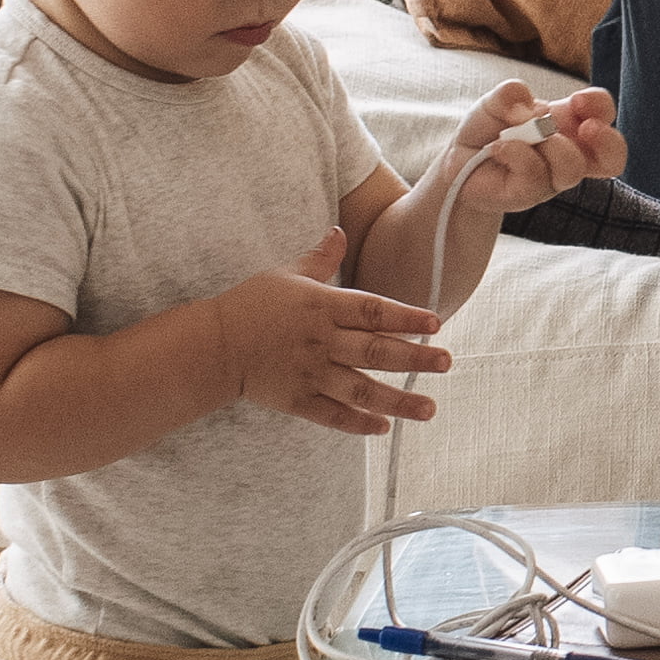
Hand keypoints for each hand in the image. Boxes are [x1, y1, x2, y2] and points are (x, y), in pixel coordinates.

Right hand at [216, 234, 450, 438]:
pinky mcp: (296, 401)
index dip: (405, 316)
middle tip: (447, 362)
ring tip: (430, 407)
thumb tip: (340, 231)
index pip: (372, 310)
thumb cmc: (250, 305)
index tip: (435, 323)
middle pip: (375, 351)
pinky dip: (358, 423)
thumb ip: (320, 258)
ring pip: (361, 390)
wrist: (212, 345)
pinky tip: (383, 428)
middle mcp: (321, 341)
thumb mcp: (285, 274)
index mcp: (321, 307)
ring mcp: (310, 374)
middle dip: (415, 358)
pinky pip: (332, 415)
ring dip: (398, 400)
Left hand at [437, 80, 625, 220]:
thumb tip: (524, 101)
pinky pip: (536, 175)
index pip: (603, 114)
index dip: (600, 106)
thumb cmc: (489, 129)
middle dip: (607, 140)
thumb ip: (509, 93)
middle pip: (615, 156)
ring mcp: (553, 178)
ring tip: (516, 136)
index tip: (578, 100)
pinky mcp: (530, 194)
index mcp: (570, 124)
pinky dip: (514, 154)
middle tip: (587, 128)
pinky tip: (497, 149)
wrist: (460, 160)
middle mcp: (570, 153)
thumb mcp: (495, 101)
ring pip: (572, 167)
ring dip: (547, 144)